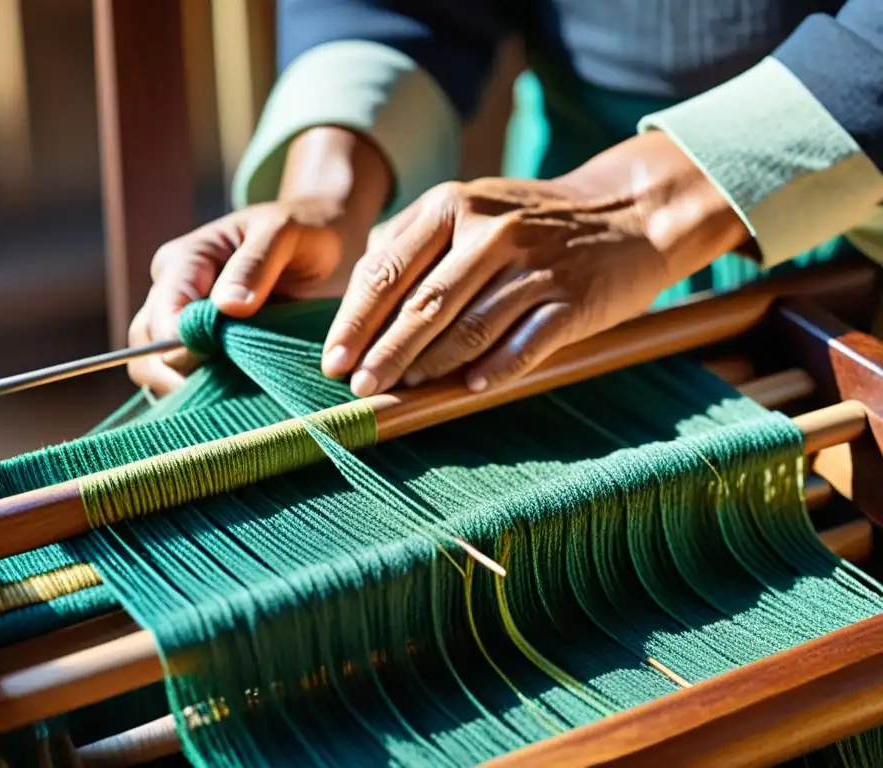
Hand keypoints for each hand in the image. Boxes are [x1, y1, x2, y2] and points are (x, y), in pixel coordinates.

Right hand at [128, 127, 391, 393]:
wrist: (321, 241)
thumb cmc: (301, 230)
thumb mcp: (284, 234)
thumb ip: (255, 264)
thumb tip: (228, 307)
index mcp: (185, 261)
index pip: (163, 314)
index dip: (183, 345)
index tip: (220, 362)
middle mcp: (173, 293)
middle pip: (146, 348)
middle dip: (178, 375)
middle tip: (228, 392)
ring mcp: (184, 323)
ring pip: (158, 370)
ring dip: (190, 389)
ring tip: (234, 399)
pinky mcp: (204, 348)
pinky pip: (187, 380)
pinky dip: (206, 394)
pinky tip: (237, 401)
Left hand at [320, 131, 749, 396]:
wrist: (628, 211)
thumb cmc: (530, 221)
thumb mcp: (468, 206)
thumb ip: (412, 240)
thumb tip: (358, 293)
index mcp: (452, 206)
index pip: (387, 270)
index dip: (355, 320)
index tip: (333, 359)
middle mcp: (491, 231)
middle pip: (422, 304)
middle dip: (383, 351)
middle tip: (358, 387)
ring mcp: (535, 265)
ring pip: (470, 327)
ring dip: (431, 366)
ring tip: (402, 391)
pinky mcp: (573, 298)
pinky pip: (527, 342)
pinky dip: (496, 368)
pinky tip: (469, 390)